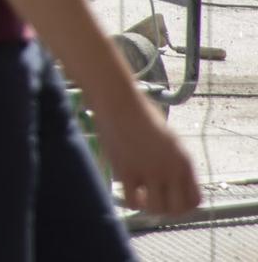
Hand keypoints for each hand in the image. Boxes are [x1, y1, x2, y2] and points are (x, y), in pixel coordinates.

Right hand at [100, 95, 199, 215]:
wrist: (118, 101)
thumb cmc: (140, 115)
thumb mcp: (168, 139)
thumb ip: (173, 161)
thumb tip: (170, 181)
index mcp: (184, 161)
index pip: (195, 200)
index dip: (184, 206)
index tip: (171, 200)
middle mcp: (170, 168)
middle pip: (177, 209)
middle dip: (167, 211)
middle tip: (155, 202)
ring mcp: (149, 170)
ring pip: (156, 209)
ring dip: (149, 208)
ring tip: (141, 197)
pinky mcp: (126, 170)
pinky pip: (132, 201)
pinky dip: (131, 203)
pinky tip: (128, 193)